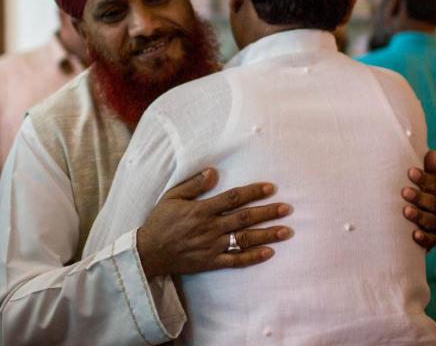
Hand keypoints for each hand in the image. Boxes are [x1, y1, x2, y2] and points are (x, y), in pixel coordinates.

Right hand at [137, 169, 291, 278]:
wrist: (148, 252)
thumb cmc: (161, 222)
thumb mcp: (172, 196)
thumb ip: (193, 184)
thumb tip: (214, 172)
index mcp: (201, 210)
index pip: (233, 198)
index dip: (253, 192)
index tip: (270, 188)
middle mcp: (210, 228)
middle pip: (244, 218)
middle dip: (267, 212)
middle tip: (287, 209)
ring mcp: (212, 246)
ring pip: (244, 239)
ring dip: (267, 234)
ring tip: (286, 231)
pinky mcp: (211, 262)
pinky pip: (235, 261)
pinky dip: (252, 257)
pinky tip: (269, 252)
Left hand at [402, 150, 435, 250]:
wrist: (413, 233)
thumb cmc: (419, 203)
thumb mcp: (424, 189)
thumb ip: (428, 173)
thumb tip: (433, 152)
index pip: (434, 185)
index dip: (423, 178)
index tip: (410, 171)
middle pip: (433, 203)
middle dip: (419, 197)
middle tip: (404, 191)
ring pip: (431, 221)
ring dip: (419, 216)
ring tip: (406, 211)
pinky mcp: (432, 241)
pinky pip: (429, 240)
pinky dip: (423, 238)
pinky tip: (414, 234)